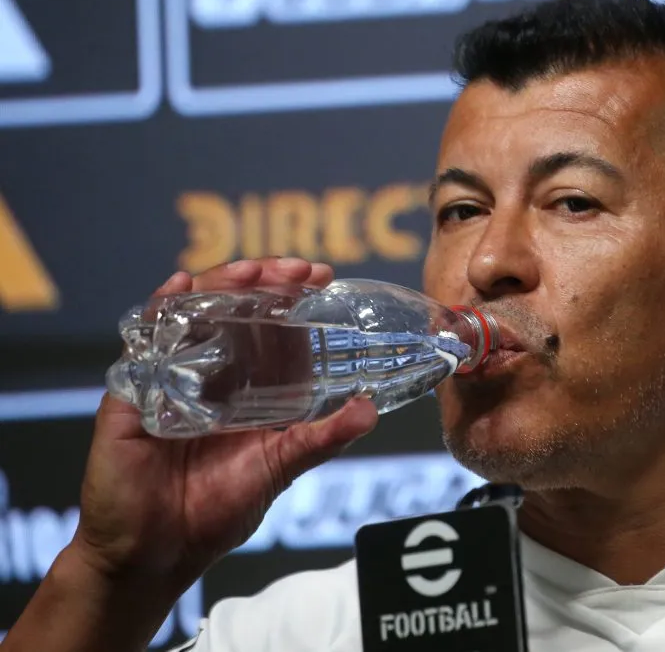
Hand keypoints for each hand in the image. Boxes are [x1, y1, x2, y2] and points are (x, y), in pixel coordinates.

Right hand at [68, 258, 378, 583]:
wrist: (156, 555)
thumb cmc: (213, 511)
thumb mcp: (277, 468)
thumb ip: (320, 439)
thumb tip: (370, 410)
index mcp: (246, 386)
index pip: (271, 327)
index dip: (294, 299)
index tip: (322, 278)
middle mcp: (209, 372)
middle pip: (235, 309)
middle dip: (267, 282)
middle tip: (300, 270)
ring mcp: (169, 375)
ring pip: (194, 312)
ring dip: (223, 285)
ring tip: (253, 273)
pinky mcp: (133, 390)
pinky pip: (143, 340)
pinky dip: (162, 309)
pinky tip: (181, 287)